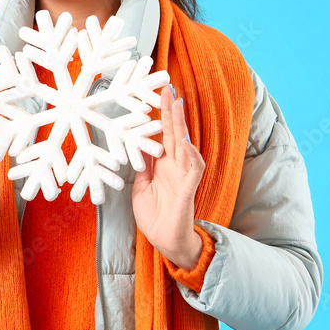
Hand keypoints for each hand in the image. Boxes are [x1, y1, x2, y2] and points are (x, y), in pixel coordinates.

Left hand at [131, 84, 205, 268]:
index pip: (163, 135)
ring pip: (185, 144)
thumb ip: (142, 167)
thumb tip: (136, 146)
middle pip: (175, 132)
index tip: (157, 96)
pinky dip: (190, 154)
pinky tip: (183, 142)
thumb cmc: (155, 216)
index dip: (161, 116)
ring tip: (177, 104)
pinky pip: (193, 168)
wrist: (165, 241)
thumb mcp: (140, 188)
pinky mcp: (188, 188)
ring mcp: (183, 175)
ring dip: (181, 125)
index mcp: (163, 165)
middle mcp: (175, 166)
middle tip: (167, 88)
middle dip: (171, 111)